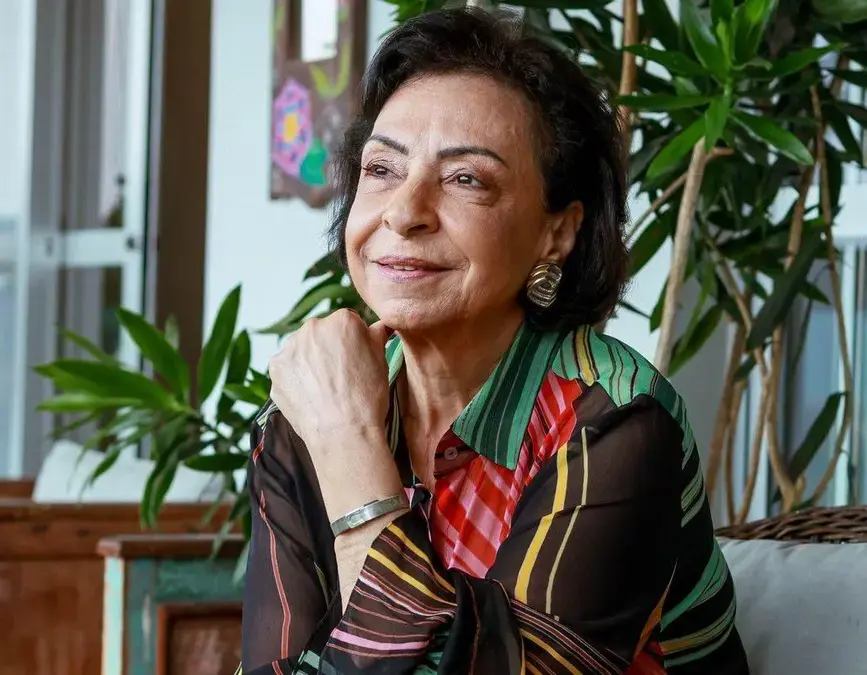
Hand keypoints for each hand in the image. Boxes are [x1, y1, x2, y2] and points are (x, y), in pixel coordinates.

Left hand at [268, 310, 401, 519]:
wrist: (343, 433)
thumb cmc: (367, 398)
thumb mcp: (382, 362)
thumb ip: (377, 336)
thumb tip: (377, 327)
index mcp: (342, 321)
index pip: (346, 323)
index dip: (352, 343)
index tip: (354, 360)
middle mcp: (313, 328)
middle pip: (320, 333)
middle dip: (327, 349)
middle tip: (338, 376)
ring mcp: (290, 348)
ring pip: (301, 350)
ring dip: (309, 362)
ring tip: (322, 388)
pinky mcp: (276, 369)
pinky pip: (287, 368)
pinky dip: (296, 378)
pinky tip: (309, 395)